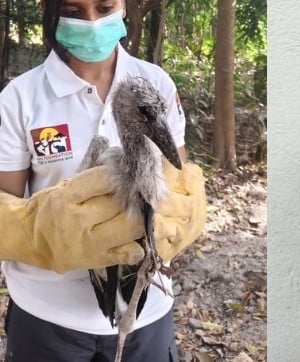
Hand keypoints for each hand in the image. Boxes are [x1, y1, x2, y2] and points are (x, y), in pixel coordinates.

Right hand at [0, 160, 205, 272]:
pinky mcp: (98, 260)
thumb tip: (126, 161)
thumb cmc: (52, 209)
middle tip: (147, 193)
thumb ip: (94, 178)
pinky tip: (139, 237)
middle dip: (139, 197)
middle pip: (123, 204)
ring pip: (132, 227)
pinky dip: (141, 245)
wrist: (30, 240)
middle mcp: (79, 220)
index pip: (104, 179)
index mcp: (68, 197)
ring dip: (143, 219)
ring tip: (145, 213)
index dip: (123, 175)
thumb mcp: (66, 187)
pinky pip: (131, 253)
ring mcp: (89, 243)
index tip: (132, 174)